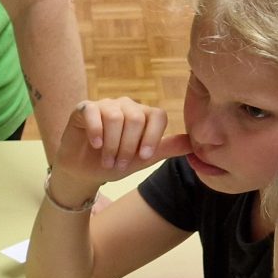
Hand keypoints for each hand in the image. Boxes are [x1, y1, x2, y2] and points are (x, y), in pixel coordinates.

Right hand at [49, 98, 194, 198]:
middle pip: (136, 118)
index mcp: (144, 115)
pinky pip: (93, 112)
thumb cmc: (114, 163)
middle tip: (119, 165)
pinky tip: (95, 145)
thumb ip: (166, 148)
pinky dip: (96, 131)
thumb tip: (193, 144)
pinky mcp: (84, 108)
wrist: (84, 171)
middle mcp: (126, 105)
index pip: (158, 115)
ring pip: (116, 117)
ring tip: (107, 161)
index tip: (143, 157)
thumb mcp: (143, 159)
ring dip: (112, 145)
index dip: (152, 137)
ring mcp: (105, 105)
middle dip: (128, 146)